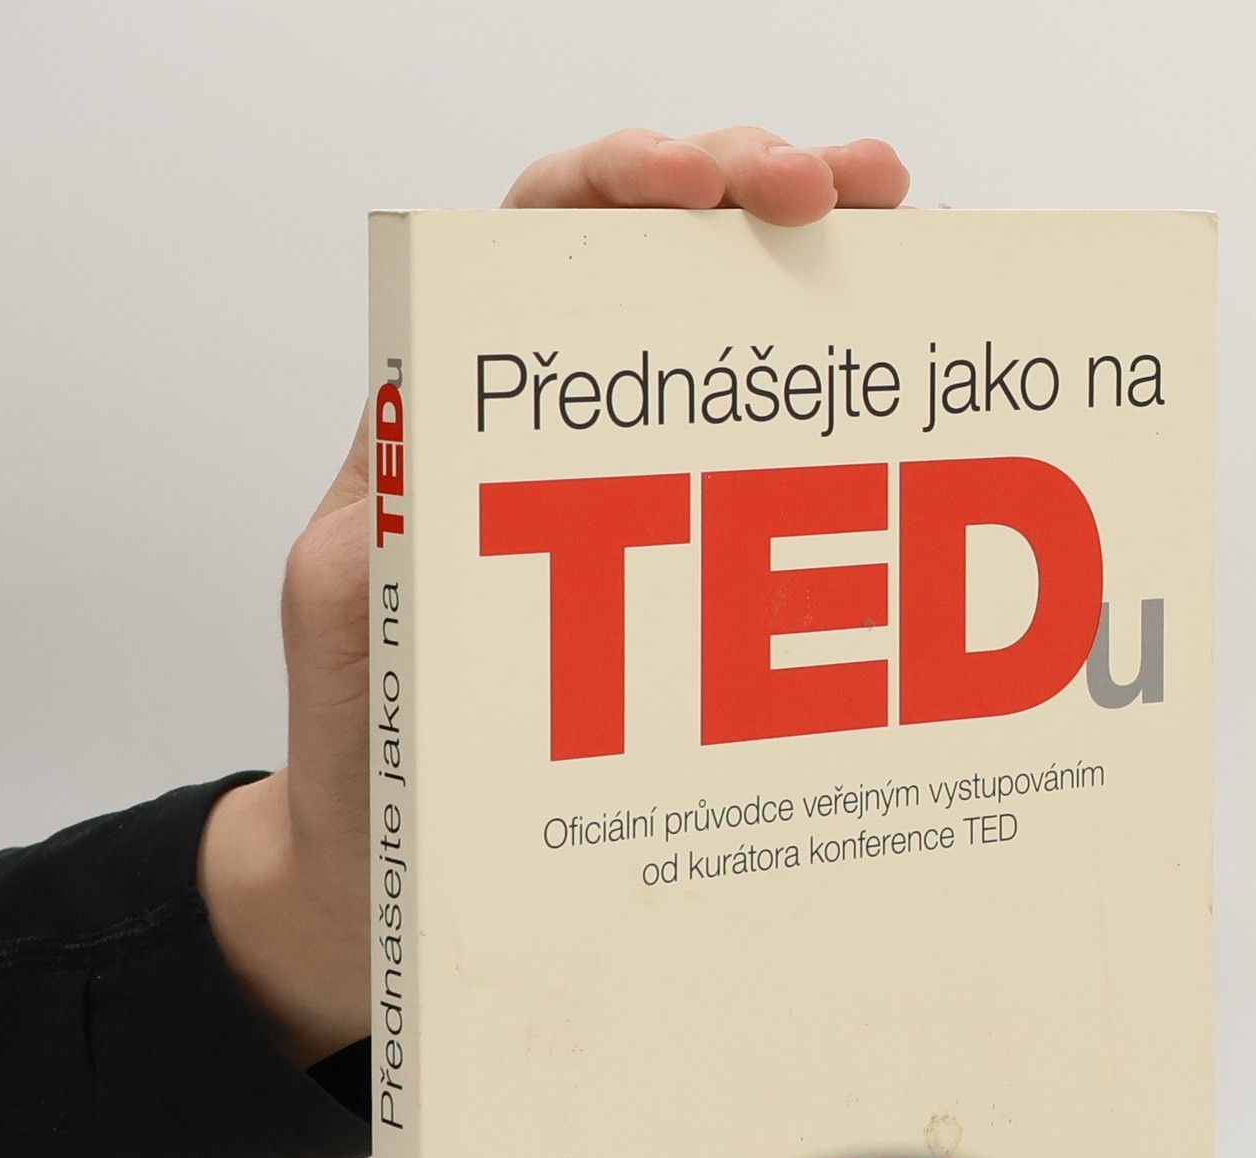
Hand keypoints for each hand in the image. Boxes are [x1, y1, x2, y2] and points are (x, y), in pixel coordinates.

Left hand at [199, 129, 910, 1066]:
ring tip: (901, 241)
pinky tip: (895, 409)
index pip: (537, 240)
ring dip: (817, 280)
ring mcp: (634, 506)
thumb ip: (391, 523)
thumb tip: (453, 444)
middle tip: (839, 188)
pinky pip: (771, 485)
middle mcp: (553, 437)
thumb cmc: (364, 752)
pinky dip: (835, 431)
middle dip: (751, 190)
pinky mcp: (694, 585)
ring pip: (730, 355)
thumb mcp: (354, 617)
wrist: (391, 877)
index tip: (695, 182)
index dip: (618, 182)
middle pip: (657, 259)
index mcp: (456, 414)